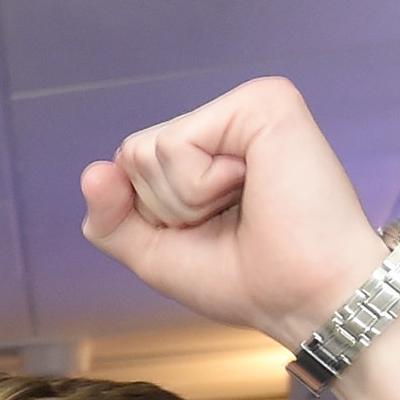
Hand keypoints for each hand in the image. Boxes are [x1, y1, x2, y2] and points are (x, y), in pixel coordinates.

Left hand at [80, 78, 399, 399]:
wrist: (307, 297)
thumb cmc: (248, 280)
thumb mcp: (158, 254)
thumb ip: (113, 218)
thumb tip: (92, 171)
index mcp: (209, 152)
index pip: (129, 168)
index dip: (152, 217)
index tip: (210, 232)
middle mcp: (226, 123)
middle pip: (132, 155)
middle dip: (166, 207)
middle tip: (231, 219)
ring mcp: (246, 108)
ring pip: (146, 150)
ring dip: (185, 200)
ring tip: (245, 204)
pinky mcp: (263, 102)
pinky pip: (175, 144)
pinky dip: (200, 185)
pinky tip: (252, 186)